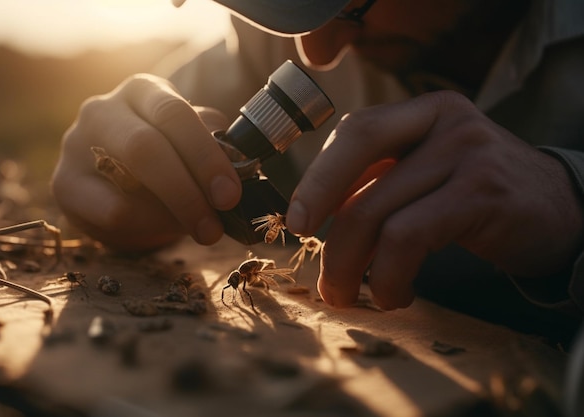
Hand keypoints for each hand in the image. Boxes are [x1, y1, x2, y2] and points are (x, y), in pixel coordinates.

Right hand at [51, 74, 241, 250]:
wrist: (117, 183)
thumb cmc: (166, 156)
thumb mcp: (191, 142)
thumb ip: (212, 144)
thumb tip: (234, 161)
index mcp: (144, 90)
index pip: (174, 114)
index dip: (205, 157)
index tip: (230, 194)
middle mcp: (104, 109)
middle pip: (146, 147)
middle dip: (188, 191)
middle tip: (216, 224)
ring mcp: (76, 144)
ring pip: (127, 184)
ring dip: (172, 214)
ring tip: (202, 230)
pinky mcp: (64, 184)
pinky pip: (113, 213)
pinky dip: (149, 227)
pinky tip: (166, 227)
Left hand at [286, 91, 583, 309]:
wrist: (561, 212)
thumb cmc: (480, 198)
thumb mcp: (428, 174)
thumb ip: (380, 181)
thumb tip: (316, 213)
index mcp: (423, 112)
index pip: (354, 131)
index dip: (316, 177)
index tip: (296, 221)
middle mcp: (443, 120)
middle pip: (356, 154)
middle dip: (319, 211)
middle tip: (319, 268)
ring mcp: (466, 152)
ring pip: (375, 210)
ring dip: (350, 266)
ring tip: (352, 295)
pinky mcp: (481, 194)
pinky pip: (407, 237)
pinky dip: (388, 275)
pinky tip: (395, 293)